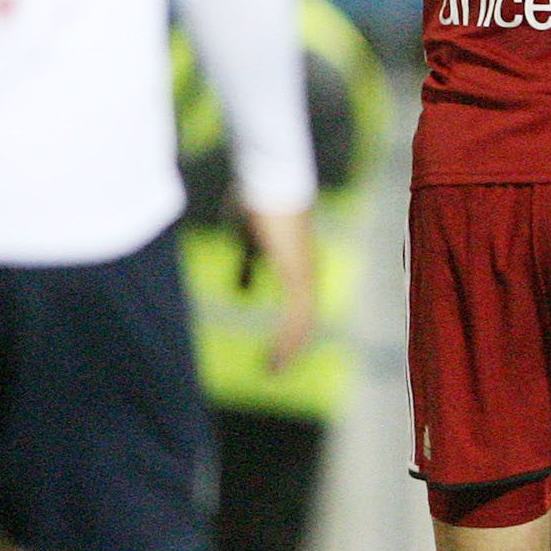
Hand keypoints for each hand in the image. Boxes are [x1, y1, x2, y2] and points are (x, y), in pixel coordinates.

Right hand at [242, 204, 320, 371]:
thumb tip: (242, 292)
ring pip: (303, 323)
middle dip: (291, 346)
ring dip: (288, 348)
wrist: (266, 181)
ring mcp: (306, 273)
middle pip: (306, 320)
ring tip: (273, 369)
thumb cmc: (255, 203)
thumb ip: (248, 265)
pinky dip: (287, 338)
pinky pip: (297, 315)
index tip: (276, 352)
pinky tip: (276, 354)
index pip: (300, 307)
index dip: (290, 331)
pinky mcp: (298, 273)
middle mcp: (308, 271)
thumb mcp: (247, 241)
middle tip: (275, 369)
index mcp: (298, 265)